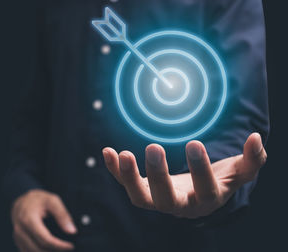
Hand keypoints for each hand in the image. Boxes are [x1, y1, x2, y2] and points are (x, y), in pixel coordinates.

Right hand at [11, 189, 75, 251]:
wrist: (22, 201)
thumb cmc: (38, 200)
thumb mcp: (52, 201)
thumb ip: (63, 215)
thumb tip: (72, 231)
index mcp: (28, 220)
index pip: (45, 240)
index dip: (59, 246)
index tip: (71, 246)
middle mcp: (20, 230)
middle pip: (38, 250)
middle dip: (55, 251)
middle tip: (68, 248)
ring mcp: (17, 238)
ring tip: (61, 249)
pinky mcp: (19, 242)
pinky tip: (52, 250)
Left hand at [102, 133, 266, 217]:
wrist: (197, 192)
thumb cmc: (220, 179)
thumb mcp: (238, 172)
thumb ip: (252, 160)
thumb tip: (256, 139)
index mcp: (207, 200)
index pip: (205, 190)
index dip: (200, 170)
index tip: (194, 143)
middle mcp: (180, 206)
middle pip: (166, 200)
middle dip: (159, 175)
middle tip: (154, 147)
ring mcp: (157, 200)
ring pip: (140, 198)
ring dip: (130, 177)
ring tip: (124, 153)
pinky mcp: (141, 190)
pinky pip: (125, 183)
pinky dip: (115, 170)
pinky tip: (107, 151)